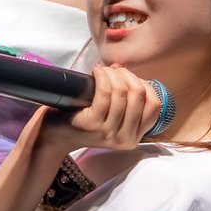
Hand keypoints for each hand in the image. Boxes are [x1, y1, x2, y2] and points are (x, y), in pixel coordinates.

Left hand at [37, 64, 162, 152]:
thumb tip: (125, 72)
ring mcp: (109, 133)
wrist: (56, 136)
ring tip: (103, 71)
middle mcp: (125, 139)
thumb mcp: (112, 118)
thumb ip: (126, 102)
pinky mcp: (92, 124)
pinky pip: (105, 93)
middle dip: (128, 76)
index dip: (144, 85)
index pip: (154, 106)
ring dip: (113, 74)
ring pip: (122, 92)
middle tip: (113, 71)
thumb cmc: (84, 121)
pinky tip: (95, 72)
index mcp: (134, 137)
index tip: (129, 78)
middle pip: (140, 96)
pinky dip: (102, 76)